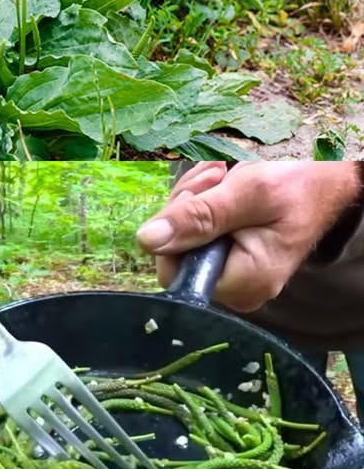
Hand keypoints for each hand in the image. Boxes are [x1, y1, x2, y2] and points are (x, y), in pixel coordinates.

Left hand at [136, 161, 361, 311]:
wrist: (322, 189)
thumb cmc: (294, 190)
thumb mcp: (245, 194)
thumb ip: (198, 217)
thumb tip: (146, 240)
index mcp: (242, 284)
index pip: (174, 269)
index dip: (177, 228)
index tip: (203, 191)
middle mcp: (233, 292)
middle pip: (175, 253)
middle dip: (186, 207)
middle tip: (215, 177)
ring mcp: (229, 279)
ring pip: (181, 239)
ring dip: (192, 200)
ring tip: (222, 176)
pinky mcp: (224, 262)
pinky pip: (194, 236)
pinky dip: (199, 206)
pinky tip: (218, 186)